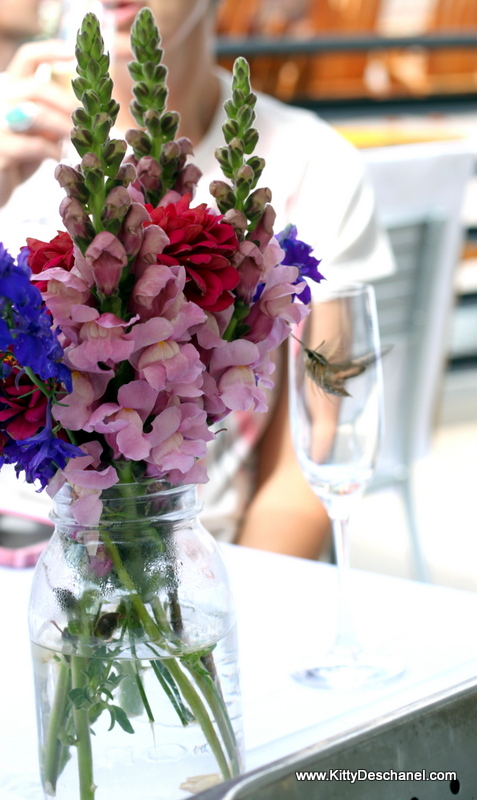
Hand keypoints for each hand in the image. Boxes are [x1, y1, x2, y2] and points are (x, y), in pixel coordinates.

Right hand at [0, 40, 76, 206]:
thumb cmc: (21, 156)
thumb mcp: (39, 130)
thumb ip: (53, 113)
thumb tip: (87, 105)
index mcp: (10, 89)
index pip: (27, 59)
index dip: (50, 51)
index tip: (73, 55)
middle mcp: (0, 100)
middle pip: (37, 88)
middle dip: (68, 103)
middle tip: (87, 119)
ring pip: (37, 114)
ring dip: (64, 127)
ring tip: (76, 140)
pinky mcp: (0, 149)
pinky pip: (34, 145)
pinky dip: (53, 151)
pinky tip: (58, 157)